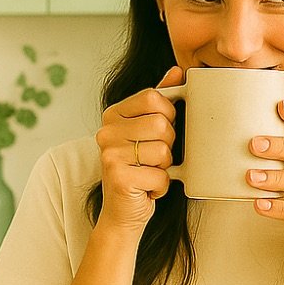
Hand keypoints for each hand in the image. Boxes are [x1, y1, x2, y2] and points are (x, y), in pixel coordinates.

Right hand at [95, 66, 183, 233]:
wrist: (122, 213)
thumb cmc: (140, 170)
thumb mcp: (148, 132)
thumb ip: (160, 100)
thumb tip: (178, 71)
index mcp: (113, 115)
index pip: (154, 97)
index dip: (169, 116)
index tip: (160, 133)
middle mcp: (105, 132)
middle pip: (162, 124)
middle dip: (169, 146)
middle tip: (154, 159)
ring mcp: (109, 155)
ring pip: (163, 151)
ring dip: (165, 168)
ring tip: (149, 173)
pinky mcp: (118, 178)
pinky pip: (161, 175)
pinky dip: (161, 186)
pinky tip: (146, 189)